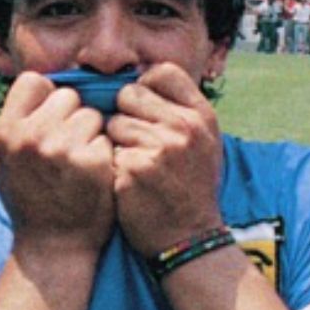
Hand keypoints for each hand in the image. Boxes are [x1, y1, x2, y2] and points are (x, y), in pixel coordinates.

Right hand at [0, 71, 114, 257]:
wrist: (52, 246)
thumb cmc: (30, 200)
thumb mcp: (6, 160)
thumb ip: (19, 123)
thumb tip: (42, 85)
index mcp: (7, 131)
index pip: (33, 81)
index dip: (46, 97)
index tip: (50, 118)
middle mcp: (32, 136)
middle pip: (67, 95)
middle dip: (72, 116)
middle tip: (67, 147)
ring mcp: (63, 148)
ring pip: (91, 115)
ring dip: (91, 134)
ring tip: (79, 162)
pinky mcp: (94, 161)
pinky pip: (106, 138)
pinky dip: (104, 154)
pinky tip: (93, 175)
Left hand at [104, 63, 223, 256]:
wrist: (189, 237)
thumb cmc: (191, 187)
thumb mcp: (204, 141)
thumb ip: (179, 109)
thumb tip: (143, 79)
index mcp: (201, 116)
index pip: (162, 72)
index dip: (145, 86)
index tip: (144, 108)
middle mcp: (182, 127)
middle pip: (128, 94)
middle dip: (126, 115)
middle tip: (137, 142)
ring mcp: (157, 148)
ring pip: (112, 124)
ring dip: (116, 143)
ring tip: (136, 166)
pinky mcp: (131, 170)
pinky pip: (105, 151)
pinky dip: (111, 166)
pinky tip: (128, 183)